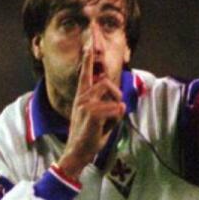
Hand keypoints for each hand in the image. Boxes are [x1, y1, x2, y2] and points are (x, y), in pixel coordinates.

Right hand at [57, 45, 125, 178]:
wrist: (77, 153)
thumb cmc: (89, 138)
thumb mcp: (99, 119)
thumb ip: (107, 107)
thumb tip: (121, 101)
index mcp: (81, 98)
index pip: (84, 75)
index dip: (87, 60)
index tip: (88, 46)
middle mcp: (81, 98)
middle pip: (106, 83)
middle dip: (117, 93)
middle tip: (118, 107)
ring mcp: (85, 104)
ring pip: (112, 96)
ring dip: (117, 107)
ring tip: (111, 120)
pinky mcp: (91, 113)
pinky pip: (115, 109)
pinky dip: (117, 117)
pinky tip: (108, 127)